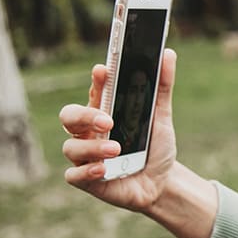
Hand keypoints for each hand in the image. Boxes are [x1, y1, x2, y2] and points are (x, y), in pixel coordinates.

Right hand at [60, 49, 179, 213]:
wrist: (162, 184)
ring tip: (116, 149)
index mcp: (103, 113)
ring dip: (92, 147)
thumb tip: (168, 53)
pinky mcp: (87, 180)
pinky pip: (73, 175)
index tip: (103, 71)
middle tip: (107, 120)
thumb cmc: (155, 148)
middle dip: (85, 115)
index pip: (93, 93)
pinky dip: (86, 170)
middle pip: (69, 116)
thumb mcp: (161, 119)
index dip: (96, 82)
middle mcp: (89, 133)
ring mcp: (85, 156)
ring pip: (71, 147)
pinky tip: (104, 168)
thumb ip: (161, 88)